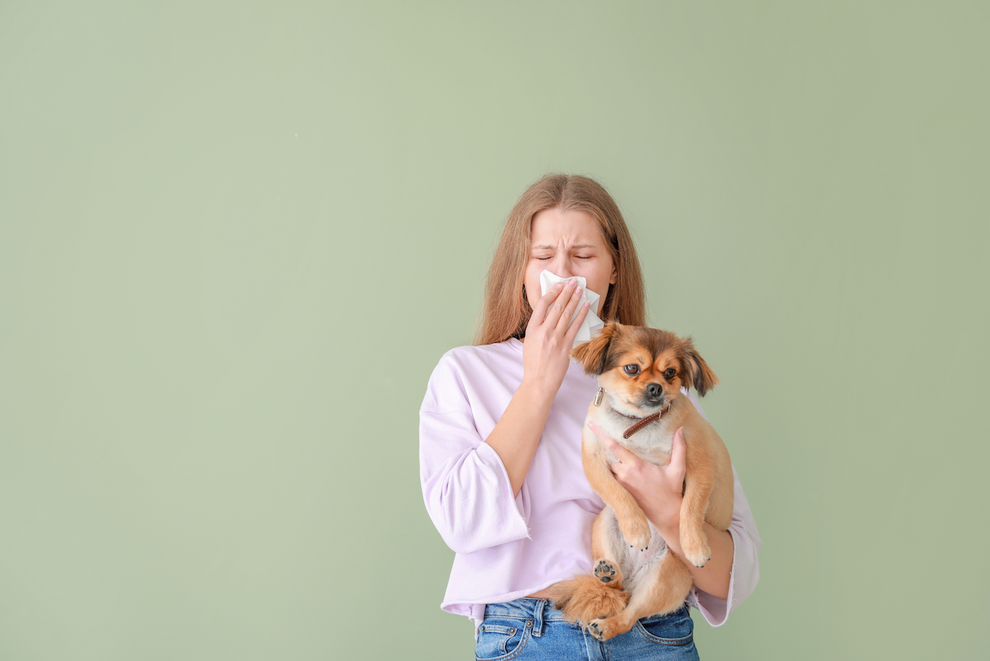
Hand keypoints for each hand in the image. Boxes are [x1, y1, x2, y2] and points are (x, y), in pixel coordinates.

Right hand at [521, 279, 589, 394]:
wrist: (539, 381)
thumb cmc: (534, 363)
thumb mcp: (529, 342)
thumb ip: (538, 328)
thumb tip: (548, 314)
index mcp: (532, 329)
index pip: (542, 306)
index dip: (552, 293)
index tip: (558, 286)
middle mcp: (544, 332)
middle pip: (556, 307)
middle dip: (566, 292)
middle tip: (573, 282)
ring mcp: (555, 338)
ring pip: (567, 314)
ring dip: (574, 300)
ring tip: (580, 290)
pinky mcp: (566, 346)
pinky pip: (575, 327)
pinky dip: (581, 315)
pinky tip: (586, 306)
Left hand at [587, 421, 686, 538]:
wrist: (667, 515)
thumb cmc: (672, 490)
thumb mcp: (678, 468)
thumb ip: (679, 447)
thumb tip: (681, 429)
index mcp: (635, 466)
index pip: (614, 446)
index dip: (601, 434)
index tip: (591, 424)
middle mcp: (624, 474)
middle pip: (608, 456)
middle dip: (606, 449)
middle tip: (603, 437)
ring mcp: (621, 485)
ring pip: (608, 468)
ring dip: (609, 462)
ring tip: (610, 454)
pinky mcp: (620, 493)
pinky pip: (611, 479)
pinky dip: (611, 473)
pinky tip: (617, 469)